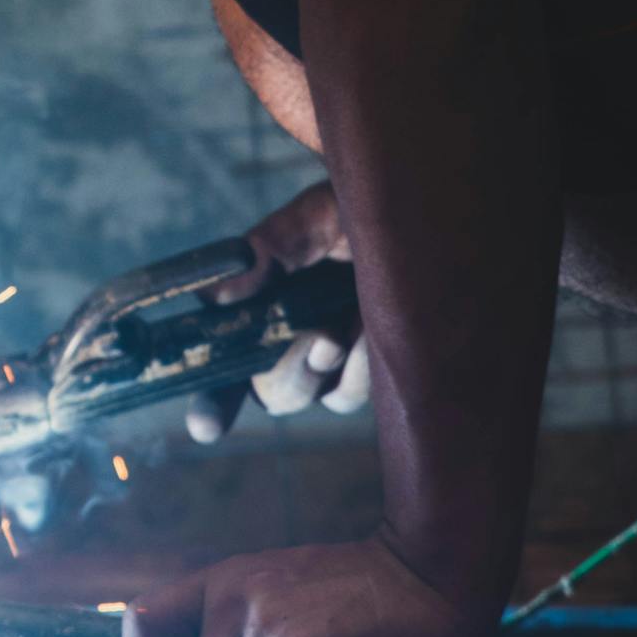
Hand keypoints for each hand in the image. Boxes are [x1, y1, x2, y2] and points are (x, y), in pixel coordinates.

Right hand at [185, 181, 368, 442]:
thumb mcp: (319, 216)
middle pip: (262, 391)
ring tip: (348, 327)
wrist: (431, 218)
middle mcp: (285, 334)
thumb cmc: (371, 209)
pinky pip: (344, 396)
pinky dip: (357, 370)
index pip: (219, 354)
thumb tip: (218, 296)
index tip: (205, 426)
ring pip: (300, 398)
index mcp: (260, 297)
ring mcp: (324, 359)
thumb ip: (270, 248)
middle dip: (285, 373)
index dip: (207, 399)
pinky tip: (371, 333)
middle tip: (320, 337)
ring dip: (321, 366)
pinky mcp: (362, 374)